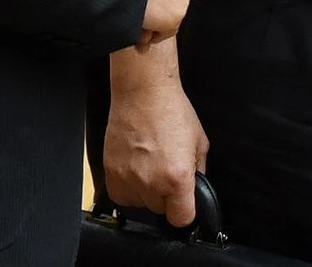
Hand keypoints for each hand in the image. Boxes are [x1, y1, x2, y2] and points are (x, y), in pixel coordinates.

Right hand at [105, 54, 208, 227]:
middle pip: (160, 210)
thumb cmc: (172, 111)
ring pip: (139, 204)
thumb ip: (199, 170)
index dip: (185, 211)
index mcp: (178, 178)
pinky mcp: (111, 173)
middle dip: (165, 195)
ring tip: (149, 165)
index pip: (181, 219)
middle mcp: (152, 183)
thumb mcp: (200, 142)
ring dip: (146, 192)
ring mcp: (129, 179)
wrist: (144, 93)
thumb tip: (195, 188)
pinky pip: (120, 196)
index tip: (184, 203)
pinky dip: (128, 188)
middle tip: (166, 170)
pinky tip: (135, 168)